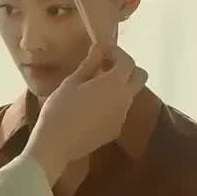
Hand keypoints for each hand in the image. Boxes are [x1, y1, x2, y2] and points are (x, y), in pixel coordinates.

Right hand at [28, 44, 145, 180]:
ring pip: (130, 94)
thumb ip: (89, 65)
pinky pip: (120, 110)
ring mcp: (122, 116)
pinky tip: (93, 107)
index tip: (102, 50)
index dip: (116, 52)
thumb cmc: (59, 110)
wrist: (56, 145)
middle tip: (106, 66)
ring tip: (97, 87)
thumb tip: (99, 50)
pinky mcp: (115, 130)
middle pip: (140, 76)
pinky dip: (112, 103)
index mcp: (113, 83)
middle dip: (127, 67)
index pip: (127, 61)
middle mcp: (124, 99)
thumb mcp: (71, 83)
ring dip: (119, 86)